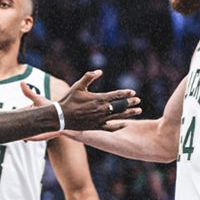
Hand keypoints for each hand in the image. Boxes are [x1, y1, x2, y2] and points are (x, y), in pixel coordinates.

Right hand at [23, 70, 140, 133]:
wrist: (61, 116)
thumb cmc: (69, 100)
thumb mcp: (78, 86)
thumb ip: (89, 77)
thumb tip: (99, 71)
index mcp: (98, 99)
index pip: (116, 96)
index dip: (125, 94)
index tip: (133, 93)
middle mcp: (102, 110)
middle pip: (120, 106)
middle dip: (130, 103)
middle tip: (138, 101)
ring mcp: (100, 119)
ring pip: (119, 116)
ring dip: (129, 113)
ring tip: (138, 111)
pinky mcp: (97, 127)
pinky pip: (111, 127)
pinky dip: (119, 126)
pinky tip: (125, 124)